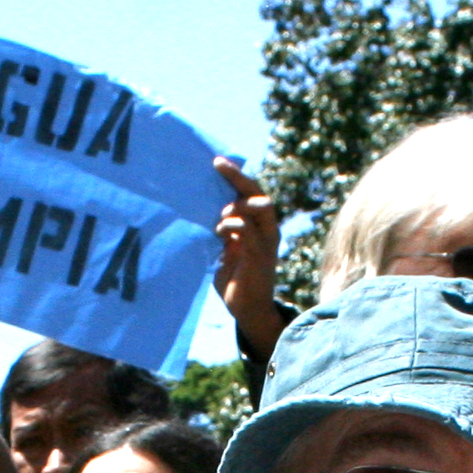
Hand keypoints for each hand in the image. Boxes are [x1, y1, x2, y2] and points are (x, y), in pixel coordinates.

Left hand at [213, 159, 286, 354]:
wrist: (247, 310)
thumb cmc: (234, 279)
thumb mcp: (226, 249)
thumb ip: (223, 231)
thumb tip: (205, 209)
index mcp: (259, 226)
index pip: (251, 193)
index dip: (237, 177)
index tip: (217, 161)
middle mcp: (267, 230)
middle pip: (258, 194)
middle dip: (239, 177)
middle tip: (218, 165)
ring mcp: (266, 242)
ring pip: (259, 207)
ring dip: (236, 204)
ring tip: (220, 213)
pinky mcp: (259, 256)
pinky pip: (248, 231)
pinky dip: (234, 224)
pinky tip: (221, 229)